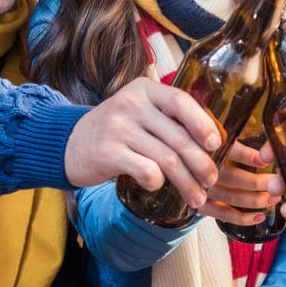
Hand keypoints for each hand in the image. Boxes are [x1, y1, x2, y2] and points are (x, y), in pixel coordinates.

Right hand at [65, 77, 221, 205]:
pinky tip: (156, 186)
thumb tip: (214, 140)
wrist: (69, 143)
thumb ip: (169, 118)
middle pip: (178, 137)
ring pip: (167, 159)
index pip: (181, 101)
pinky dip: (157, 183)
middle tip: (211, 181)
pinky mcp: (107, 152)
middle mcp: (131, 104)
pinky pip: (147, 171)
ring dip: (186, 183)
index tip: (216, 144)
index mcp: (144, 89)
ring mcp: (118, 128)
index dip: (203, 124)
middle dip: (201, 164)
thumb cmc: (116, 130)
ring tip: (196, 197)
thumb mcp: (139, 111)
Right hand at [198, 141, 282, 225]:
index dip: (247, 156)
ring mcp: (201, 190)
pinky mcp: (200, 205)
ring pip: (231, 196)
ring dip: (255, 200)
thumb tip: (261, 146)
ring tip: (272, 198)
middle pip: (232, 176)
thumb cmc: (204, 146)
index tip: (264, 160)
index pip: (228, 151)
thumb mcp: (214, 134)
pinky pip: (223, 214)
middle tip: (275, 181)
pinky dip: (242, 218)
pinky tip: (258, 217)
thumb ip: (230, 136)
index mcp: (207, 149)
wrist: (180, 164)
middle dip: (257, 181)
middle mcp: (203, 170)